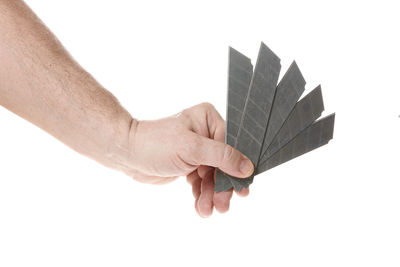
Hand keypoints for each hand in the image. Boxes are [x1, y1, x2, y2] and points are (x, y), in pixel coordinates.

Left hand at [120, 103, 253, 216]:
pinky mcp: (190, 164)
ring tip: (206, 210)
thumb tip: (247, 167)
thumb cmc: (156, 144)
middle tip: (223, 205)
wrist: (128, 155)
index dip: (237, 168)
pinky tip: (199, 205)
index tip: (242, 188)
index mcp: (209, 119)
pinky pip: (203, 181)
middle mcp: (206, 133)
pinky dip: (202, 194)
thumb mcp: (192, 148)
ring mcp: (198, 150)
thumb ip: (222, 157)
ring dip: (211, 194)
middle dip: (222, 187)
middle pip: (225, 164)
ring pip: (214, 176)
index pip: (232, 145)